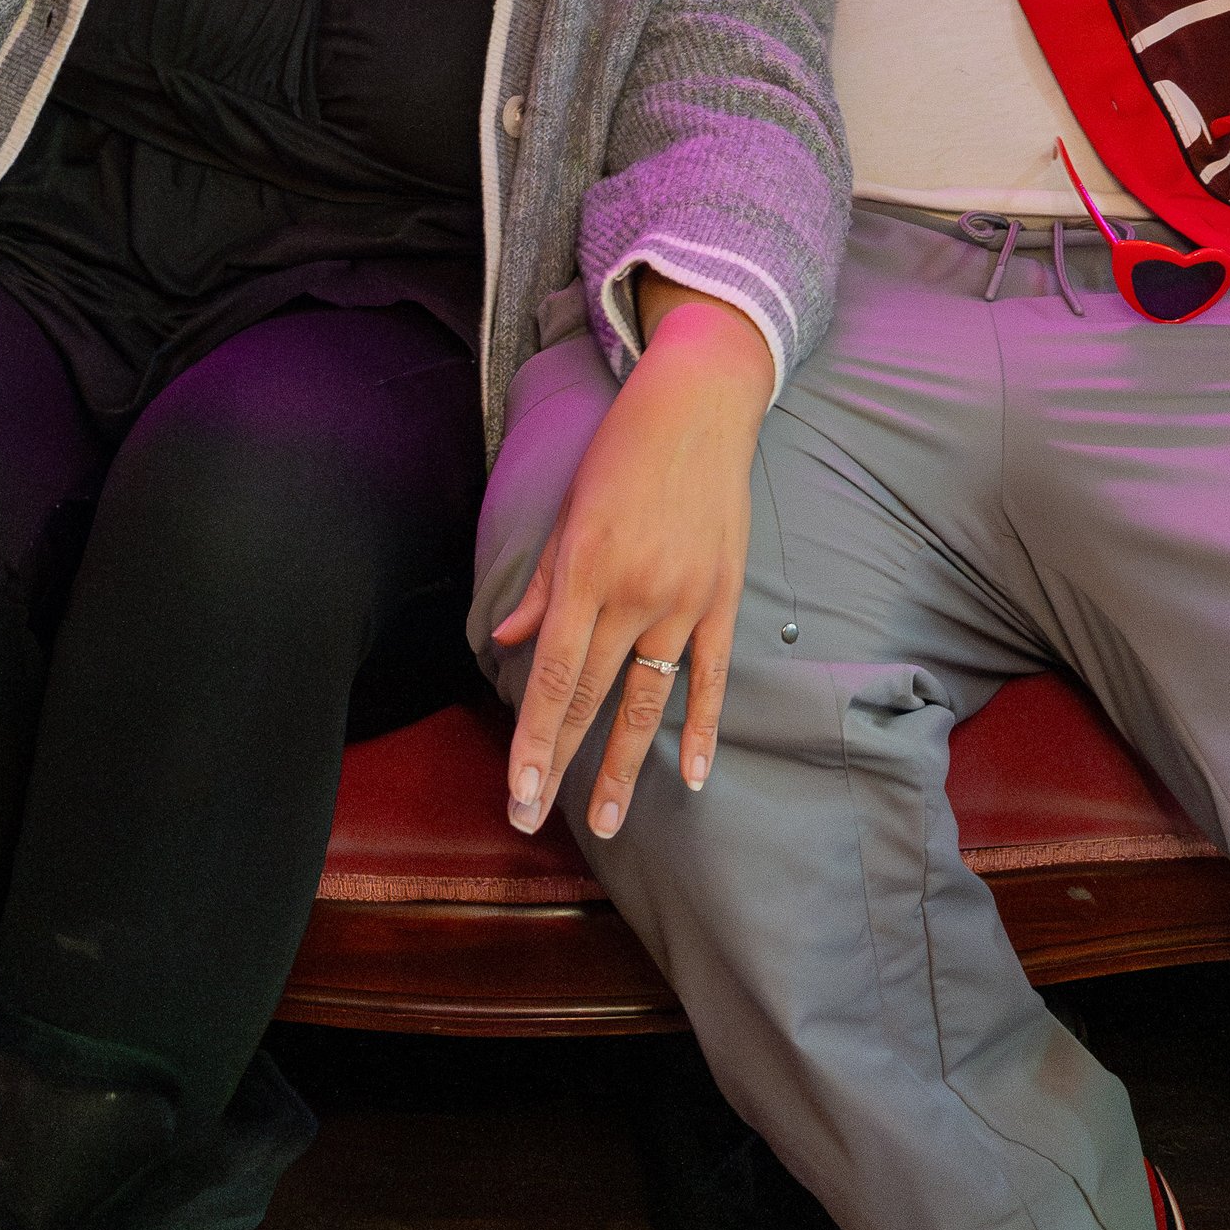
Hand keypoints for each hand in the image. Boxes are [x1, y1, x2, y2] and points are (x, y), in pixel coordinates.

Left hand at [493, 286, 770, 841]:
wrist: (699, 406)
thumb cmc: (620, 451)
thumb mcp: (566, 510)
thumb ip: (540, 585)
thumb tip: (506, 643)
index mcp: (586, 570)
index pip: (554, 676)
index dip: (534, 742)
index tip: (518, 796)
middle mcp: (634, 592)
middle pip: (592, 697)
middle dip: (560, 765)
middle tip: (534, 823)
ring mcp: (684, 599)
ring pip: (649, 700)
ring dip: (625, 766)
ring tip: (606, 821)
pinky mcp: (722, 597)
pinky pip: (711, 676)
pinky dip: (705, 728)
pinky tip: (697, 775)